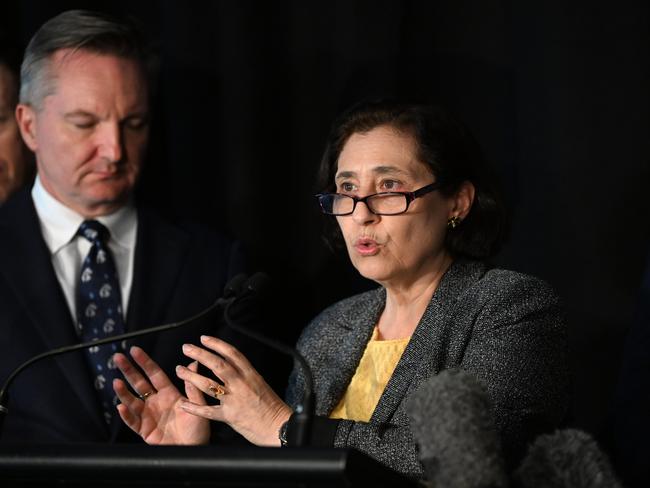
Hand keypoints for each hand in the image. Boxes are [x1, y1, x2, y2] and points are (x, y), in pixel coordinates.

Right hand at [113, 346, 210, 444]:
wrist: (194, 450)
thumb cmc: (198, 429)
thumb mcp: (198, 405)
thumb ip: (193, 386)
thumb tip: (193, 362)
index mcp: (169, 394)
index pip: (154, 374)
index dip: (144, 362)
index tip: (134, 350)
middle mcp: (156, 402)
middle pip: (139, 384)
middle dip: (128, 371)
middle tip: (118, 358)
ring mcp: (148, 416)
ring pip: (132, 401)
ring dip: (124, 392)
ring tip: (117, 382)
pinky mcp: (144, 431)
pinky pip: (132, 421)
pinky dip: (126, 415)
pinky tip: (121, 406)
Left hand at [176, 335, 292, 445]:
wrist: (278, 427)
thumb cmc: (272, 407)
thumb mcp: (260, 383)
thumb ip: (244, 373)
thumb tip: (229, 362)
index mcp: (250, 374)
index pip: (232, 353)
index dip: (216, 344)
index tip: (204, 338)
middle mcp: (241, 384)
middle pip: (217, 365)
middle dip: (200, 354)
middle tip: (186, 348)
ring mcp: (234, 399)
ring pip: (208, 384)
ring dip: (191, 376)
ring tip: (180, 370)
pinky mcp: (229, 416)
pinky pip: (207, 410)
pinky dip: (193, 407)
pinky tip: (183, 403)